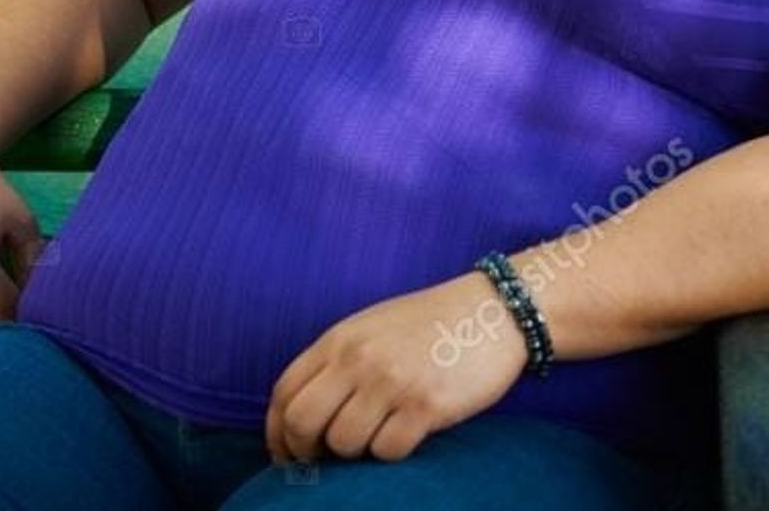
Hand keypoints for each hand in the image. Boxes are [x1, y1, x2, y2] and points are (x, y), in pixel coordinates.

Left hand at [265, 270, 530, 465]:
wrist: (492, 309)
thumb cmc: (429, 323)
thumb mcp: (371, 328)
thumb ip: (337, 362)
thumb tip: (302, 417)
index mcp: (340, 338)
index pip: (284, 393)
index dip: (276, 434)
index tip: (287, 455)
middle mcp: (359, 358)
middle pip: (301, 422)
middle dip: (306, 452)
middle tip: (325, 459)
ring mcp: (391, 382)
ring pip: (344, 443)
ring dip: (356, 453)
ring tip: (378, 436)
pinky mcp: (425, 405)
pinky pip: (388, 451)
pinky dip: (392, 453)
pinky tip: (408, 433)